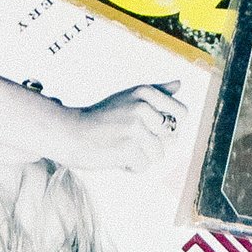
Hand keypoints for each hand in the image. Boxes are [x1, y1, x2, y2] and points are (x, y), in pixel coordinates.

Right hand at [61, 81, 187, 173]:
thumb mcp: (129, 98)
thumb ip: (156, 92)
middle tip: (130, 137)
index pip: (181, 113)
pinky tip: (116, 156)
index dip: (169, 126)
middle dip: (154, 143)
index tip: (151, 127)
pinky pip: (143, 166)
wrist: (71, 132)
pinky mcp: (129, 147)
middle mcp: (142, 106)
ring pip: (158, 154)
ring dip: (141, 156)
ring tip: (121, 146)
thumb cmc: (101, 117)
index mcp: (145, 92)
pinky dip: (130, 166)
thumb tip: (179, 84)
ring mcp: (135, 127)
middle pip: (171, 137)